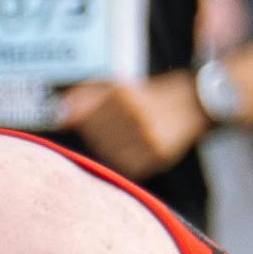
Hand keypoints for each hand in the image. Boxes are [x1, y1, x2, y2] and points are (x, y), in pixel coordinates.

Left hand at [58, 70, 209, 176]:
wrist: (192, 105)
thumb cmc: (148, 96)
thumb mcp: (118, 86)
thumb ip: (87, 96)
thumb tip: (60, 116)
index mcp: (124, 95)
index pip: (85, 118)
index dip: (84, 120)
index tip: (91, 117)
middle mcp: (136, 116)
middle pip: (96, 137)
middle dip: (98, 133)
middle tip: (115, 126)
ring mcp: (148, 138)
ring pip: (108, 153)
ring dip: (109, 148)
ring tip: (124, 136)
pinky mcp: (158, 156)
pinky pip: (127, 167)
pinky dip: (124, 160)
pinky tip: (133, 147)